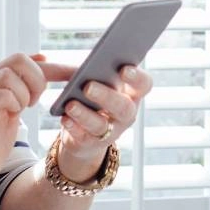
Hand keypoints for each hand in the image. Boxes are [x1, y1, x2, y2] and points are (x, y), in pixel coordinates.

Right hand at [0, 53, 74, 206]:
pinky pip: (4, 92)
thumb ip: (23, 87)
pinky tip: (9, 117)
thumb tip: (42, 58)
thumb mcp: (12, 111)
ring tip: (18, 112)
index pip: (25, 61)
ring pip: (12, 73)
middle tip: (35, 104)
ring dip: (25, 95)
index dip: (55, 66)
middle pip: (19, 59)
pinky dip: (14, 104)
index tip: (78, 73)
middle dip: (38, 80)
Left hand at [53, 60, 152, 181]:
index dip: (137, 78)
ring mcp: (111, 131)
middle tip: (88, 86)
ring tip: (70, 104)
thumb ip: (98, 72)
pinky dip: (73, 128)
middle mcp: (126, 114)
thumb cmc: (96, 98)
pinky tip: (65, 118)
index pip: (144, 85)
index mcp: (132, 94)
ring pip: (101, 125)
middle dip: (106, 96)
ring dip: (85, 114)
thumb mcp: (101, 83)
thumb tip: (85, 67)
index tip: (123, 69)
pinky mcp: (92, 143)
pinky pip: (83, 137)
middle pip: (123, 107)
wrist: (86, 132)